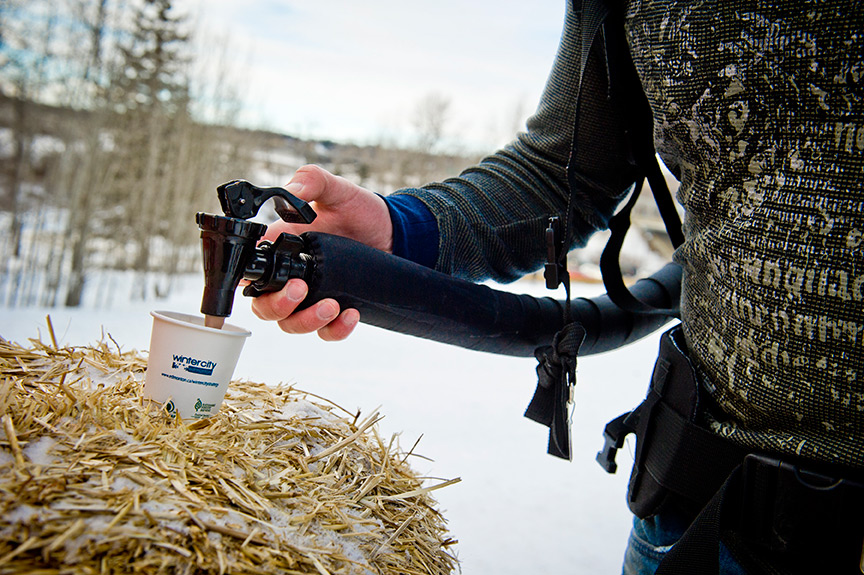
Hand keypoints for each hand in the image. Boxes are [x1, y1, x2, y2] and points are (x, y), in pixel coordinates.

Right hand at [251, 165, 389, 340]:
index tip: (261, 279)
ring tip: (331, 305)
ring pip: (292, 324)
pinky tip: (350, 315)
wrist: (394, 232)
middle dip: (278, 306)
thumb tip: (292, 190)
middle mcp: (294, 276)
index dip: (248, 280)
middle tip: (301, 289)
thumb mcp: (337, 190)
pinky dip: (335, 331)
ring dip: (306, 321)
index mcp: (284, 246)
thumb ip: (313, 181)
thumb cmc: (360, 210)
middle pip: (265, 307)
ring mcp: (314, 296)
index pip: (252, 269)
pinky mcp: (336, 309)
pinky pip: (326, 333)